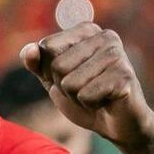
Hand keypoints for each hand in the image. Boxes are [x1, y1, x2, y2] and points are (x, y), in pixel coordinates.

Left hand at [20, 23, 153, 147]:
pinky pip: (85, 96)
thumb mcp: (53, 79)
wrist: (116, 124)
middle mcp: (105, 36)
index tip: (71, 76)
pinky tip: (106, 101)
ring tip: (96, 95)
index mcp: (86, 30)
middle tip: (86, 89)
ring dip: (77, 98)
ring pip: (70, 83)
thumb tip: (29, 50)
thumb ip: (37, 63)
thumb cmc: (83, 96)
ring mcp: (117, 55)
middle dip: (65, 87)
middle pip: (58, 66)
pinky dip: (90, 105)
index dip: (50, 71)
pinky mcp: (124, 76)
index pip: (46, 47)